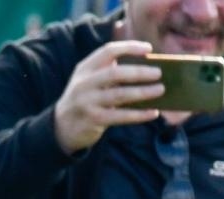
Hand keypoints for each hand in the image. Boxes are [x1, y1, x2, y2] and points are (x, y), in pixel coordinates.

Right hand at [53, 39, 162, 154]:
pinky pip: (121, 116)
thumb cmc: (86, 99)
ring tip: (160, 90)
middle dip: (139, 72)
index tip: (149, 49)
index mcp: (85, 68)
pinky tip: (154, 112)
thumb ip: (110, 72)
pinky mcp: (94, 120)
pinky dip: (139, 115)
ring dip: (142, 92)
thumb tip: (146, 68)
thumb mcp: (90, 80)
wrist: (62, 126)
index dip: (129, 48)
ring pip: (119, 95)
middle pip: (115, 73)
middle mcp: (84, 83)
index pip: (108, 51)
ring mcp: (88, 102)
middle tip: (158, 73)